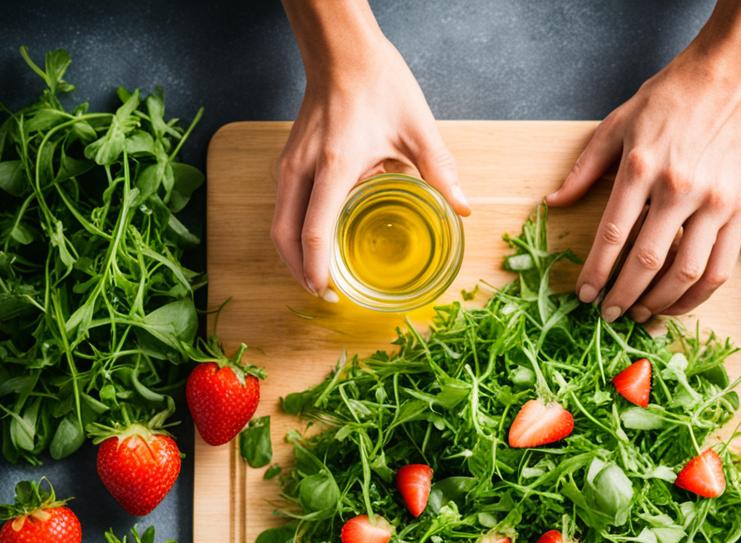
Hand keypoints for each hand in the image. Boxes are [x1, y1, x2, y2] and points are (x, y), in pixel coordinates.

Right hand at [273, 7, 469, 297]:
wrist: (342, 50)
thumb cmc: (378, 84)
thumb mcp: (417, 128)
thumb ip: (440, 171)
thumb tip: (463, 208)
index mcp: (335, 165)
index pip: (314, 230)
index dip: (318, 268)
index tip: (329, 292)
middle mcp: (302, 168)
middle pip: (284, 236)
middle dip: (300, 273)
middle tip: (325, 295)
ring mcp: (290, 164)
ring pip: (278, 223)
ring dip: (292, 256)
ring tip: (316, 278)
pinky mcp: (287, 160)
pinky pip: (282, 207)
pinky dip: (292, 234)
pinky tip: (314, 245)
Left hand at [548, 1, 740, 321]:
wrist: (731, 75)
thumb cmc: (670, 98)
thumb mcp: (617, 123)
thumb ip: (584, 168)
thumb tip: (554, 203)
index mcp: (641, 167)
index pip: (613, 235)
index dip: (596, 273)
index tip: (585, 297)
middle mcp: (678, 188)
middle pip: (646, 262)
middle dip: (623, 297)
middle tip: (609, 315)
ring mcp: (714, 201)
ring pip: (685, 273)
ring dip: (659, 303)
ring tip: (640, 314)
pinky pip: (719, 267)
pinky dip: (697, 296)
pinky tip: (676, 304)